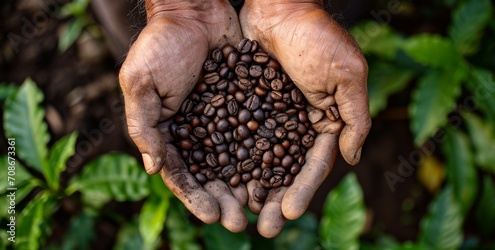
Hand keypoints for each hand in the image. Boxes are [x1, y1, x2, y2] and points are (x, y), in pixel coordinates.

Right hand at [119, 0, 247, 231]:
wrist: (194, 10)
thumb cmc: (161, 44)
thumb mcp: (140, 83)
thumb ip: (144, 125)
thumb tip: (154, 169)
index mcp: (169, 133)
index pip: (182, 174)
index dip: (195, 197)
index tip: (211, 215)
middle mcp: (197, 132)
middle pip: (212, 175)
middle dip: (225, 200)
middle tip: (241, 222)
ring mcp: (223, 120)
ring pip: (237, 161)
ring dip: (248, 186)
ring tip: (262, 207)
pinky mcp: (246, 105)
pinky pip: (257, 134)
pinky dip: (265, 155)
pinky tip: (278, 172)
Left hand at [240, 0, 370, 236]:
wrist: (279, 6)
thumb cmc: (317, 36)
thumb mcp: (347, 74)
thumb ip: (354, 117)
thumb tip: (351, 159)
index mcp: (325, 121)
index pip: (314, 164)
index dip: (303, 190)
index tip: (290, 214)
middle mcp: (297, 124)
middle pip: (285, 170)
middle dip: (276, 200)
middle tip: (265, 229)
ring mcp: (270, 117)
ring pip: (259, 161)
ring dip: (251, 189)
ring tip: (241, 215)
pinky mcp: (247, 107)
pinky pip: (237, 139)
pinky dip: (231, 161)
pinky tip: (221, 181)